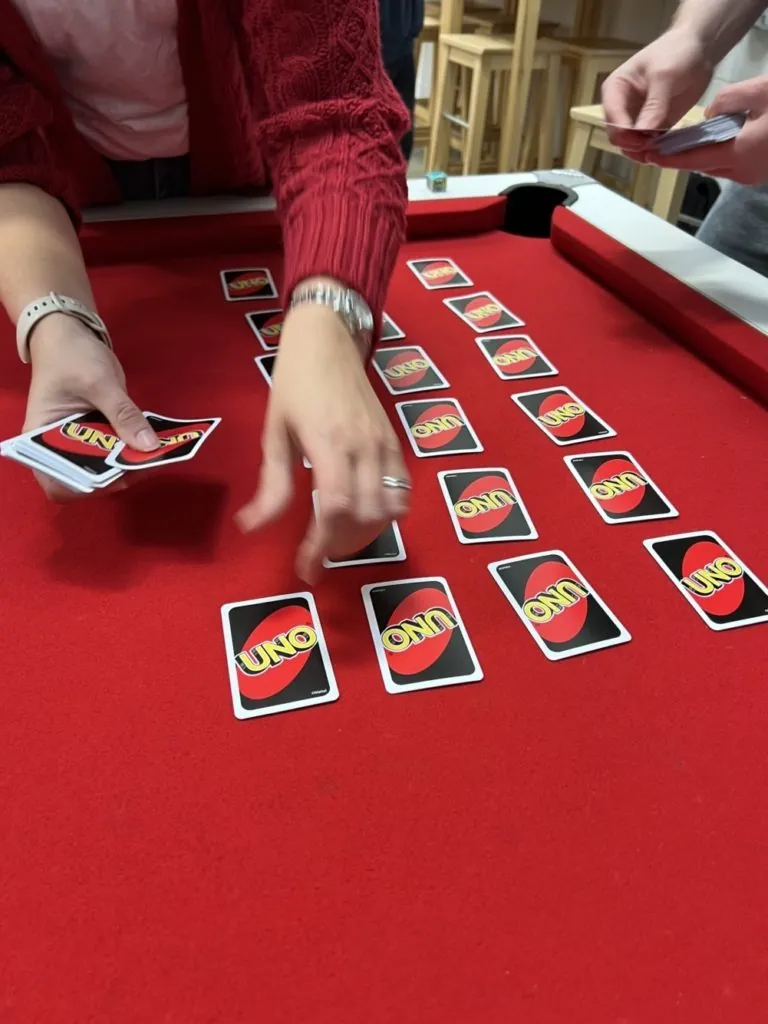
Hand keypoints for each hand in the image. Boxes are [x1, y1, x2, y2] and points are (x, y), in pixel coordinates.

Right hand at [23, 314, 158, 499]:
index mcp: (42, 439)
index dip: (86, 486)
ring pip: (107, 466)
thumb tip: (150, 447)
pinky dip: (136, 450)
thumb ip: (123, 414)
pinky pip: (118, 449)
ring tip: (159, 456)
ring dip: (132, 465)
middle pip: (88, 478)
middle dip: (118, 476)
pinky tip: (156, 446)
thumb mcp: (98, 383)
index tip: (116, 476)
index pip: (58, 482)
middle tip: (149, 464)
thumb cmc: (70, 356)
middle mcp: (60, 447)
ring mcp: (81, 441)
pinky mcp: (100, 433)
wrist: (70, 333)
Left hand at [237, 303, 410, 583]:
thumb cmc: (294, 383)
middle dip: (342, 543)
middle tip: (319, 552)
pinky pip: (403, 489)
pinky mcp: (395, 441)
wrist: (328, 340)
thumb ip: (271, 484)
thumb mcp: (274, 432)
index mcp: (328, 443)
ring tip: (340, 537)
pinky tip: (364, 515)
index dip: (322, 544)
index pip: (335, 508)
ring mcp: (384, 444)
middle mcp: (363, 446)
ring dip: (367, 532)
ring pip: (390, 507)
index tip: (307, 566)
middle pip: (366, 515)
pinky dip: (388, 512)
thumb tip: (252, 527)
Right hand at [602, 28, 713, 152]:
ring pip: (632, 145)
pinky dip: (657, 150)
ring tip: (663, 150)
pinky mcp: (654, 126)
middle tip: (656, 147)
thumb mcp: (664, 76)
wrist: (699, 49)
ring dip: (644, 152)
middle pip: (619, 137)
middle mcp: (621, 108)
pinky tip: (669, 149)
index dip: (625, 134)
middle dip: (634, 146)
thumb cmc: (676, 53)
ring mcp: (637, 119)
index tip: (645, 140)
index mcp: (615, 90)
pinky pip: (650, 145)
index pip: (612, 120)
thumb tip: (642, 134)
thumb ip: (654, 105)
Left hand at [644, 77, 767, 182]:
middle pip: (702, 166)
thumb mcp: (762, 91)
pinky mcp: (759, 173)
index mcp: (738, 154)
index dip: (669, 158)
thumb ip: (729, 99)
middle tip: (662, 146)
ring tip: (685, 143)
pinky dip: (718, 156)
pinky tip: (716, 142)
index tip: (649, 154)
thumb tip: (709, 113)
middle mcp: (741, 172)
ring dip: (701, 156)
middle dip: (681, 157)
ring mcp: (751, 176)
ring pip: (716, 168)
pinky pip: (731, 167)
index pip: (693, 160)